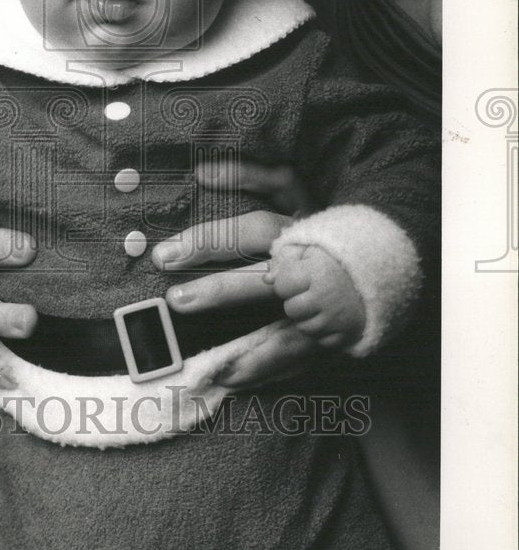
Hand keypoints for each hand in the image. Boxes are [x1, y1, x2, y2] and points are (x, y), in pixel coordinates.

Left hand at [152, 157, 320, 388]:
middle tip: (176, 300)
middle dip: (218, 291)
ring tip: (208, 363)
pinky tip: (232, 378)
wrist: (384, 255)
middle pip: (261, 282)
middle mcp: (312, 271)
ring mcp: (324, 307)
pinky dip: (265, 369)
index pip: (250, 232)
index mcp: (300, 231)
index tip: (165, 254)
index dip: (206, 242)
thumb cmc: (326, 221)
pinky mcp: (332, 335)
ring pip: (282, 331)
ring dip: (245, 347)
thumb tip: (202, 171)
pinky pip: (295, 358)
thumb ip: (252, 176)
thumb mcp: (294, 188)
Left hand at [266, 243, 365, 349]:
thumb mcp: (312, 250)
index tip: (298, 278)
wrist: (379, 273)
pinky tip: (330, 317)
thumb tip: (267, 280)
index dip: (286, 282)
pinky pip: (322, 341)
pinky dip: (323, 332)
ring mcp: (337, 319)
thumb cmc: (339, 260)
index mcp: (316, 273)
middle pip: (291, 309)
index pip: (281, 286)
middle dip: (296, 301)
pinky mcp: (348, 335)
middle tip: (309, 292)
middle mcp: (326, 298)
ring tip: (320, 304)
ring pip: (304, 327)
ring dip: (308, 318)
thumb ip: (286, 259)